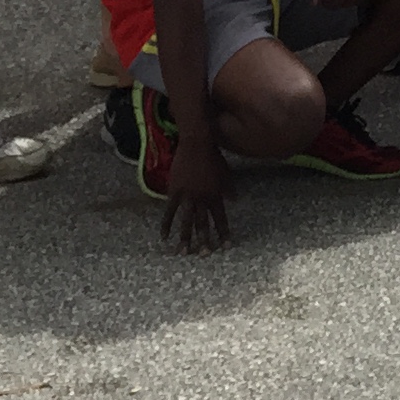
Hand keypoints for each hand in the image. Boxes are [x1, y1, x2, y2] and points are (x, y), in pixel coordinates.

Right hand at [161, 135, 232, 255]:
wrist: (197, 144)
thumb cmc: (213, 157)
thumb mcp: (226, 173)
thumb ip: (229, 188)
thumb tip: (235, 201)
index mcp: (216, 195)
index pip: (221, 218)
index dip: (224, 232)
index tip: (226, 246)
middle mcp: (203, 198)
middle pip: (203, 223)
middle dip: (205, 240)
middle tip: (204, 255)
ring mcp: (188, 196)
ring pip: (187, 221)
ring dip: (186, 238)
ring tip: (184, 252)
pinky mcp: (174, 191)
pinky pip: (170, 211)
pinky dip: (167, 225)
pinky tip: (164, 237)